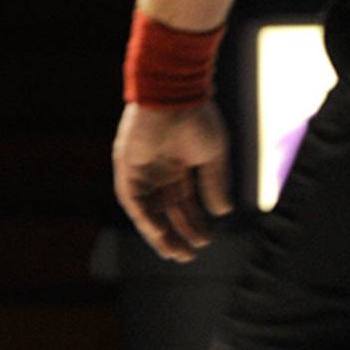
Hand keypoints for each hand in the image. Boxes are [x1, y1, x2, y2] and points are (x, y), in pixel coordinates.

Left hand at [112, 101, 233, 261]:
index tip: (204, 242)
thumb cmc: (196, 118)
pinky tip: (158, 233)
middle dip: (176, 233)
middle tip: (187, 256)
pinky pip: (132, 198)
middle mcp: (158, 170)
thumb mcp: (212, 156)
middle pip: (165, 209)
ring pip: (148, 209)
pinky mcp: (126, 166)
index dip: (193, 222)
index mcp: (180, 165)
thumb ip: (214, 184)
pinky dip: (144, 216)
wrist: (175, 94)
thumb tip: (222, 212)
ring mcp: (141, 169)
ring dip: (159, 232)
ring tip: (174, 252)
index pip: (184, 202)